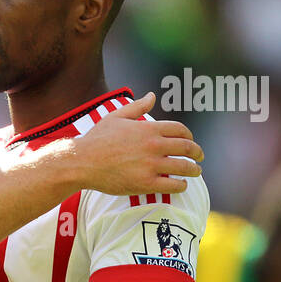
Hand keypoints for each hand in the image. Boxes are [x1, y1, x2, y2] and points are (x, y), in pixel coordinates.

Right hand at [68, 92, 203, 195]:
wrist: (81, 162)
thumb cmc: (96, 139)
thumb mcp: (115, 117)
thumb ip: (137, 107)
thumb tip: (152, 95)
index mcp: (148, 128)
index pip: (180, 130)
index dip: (189, 136)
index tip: (190, 142)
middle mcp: (153, 146)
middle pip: (187, 148)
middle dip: (197, 152)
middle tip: (199, 157)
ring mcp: (150, 165)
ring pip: (184, 167)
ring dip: (193, 170)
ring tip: (195, 171)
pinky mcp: (145, 183)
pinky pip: (173, 185)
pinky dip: (181, 185)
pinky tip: (180, 185)